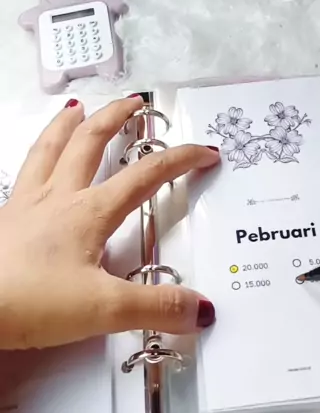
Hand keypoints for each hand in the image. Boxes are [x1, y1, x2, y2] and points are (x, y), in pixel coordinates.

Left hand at [0, 96, 218, 349]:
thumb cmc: (31, 301)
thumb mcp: (103, 309)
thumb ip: (156, 307)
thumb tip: (203, 308)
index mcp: (90, 211)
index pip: (146, 176)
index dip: (180, 160)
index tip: (206, 151)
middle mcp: (59, 196)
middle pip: (91, 142)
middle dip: (118, 118)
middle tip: (135, 102)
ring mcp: (27, 203)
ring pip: (50, 148)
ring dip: (68, 124)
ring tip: (76, 108)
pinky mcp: (5, 218)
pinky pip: (24, 171)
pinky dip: (37, 154)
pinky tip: (36, 163)